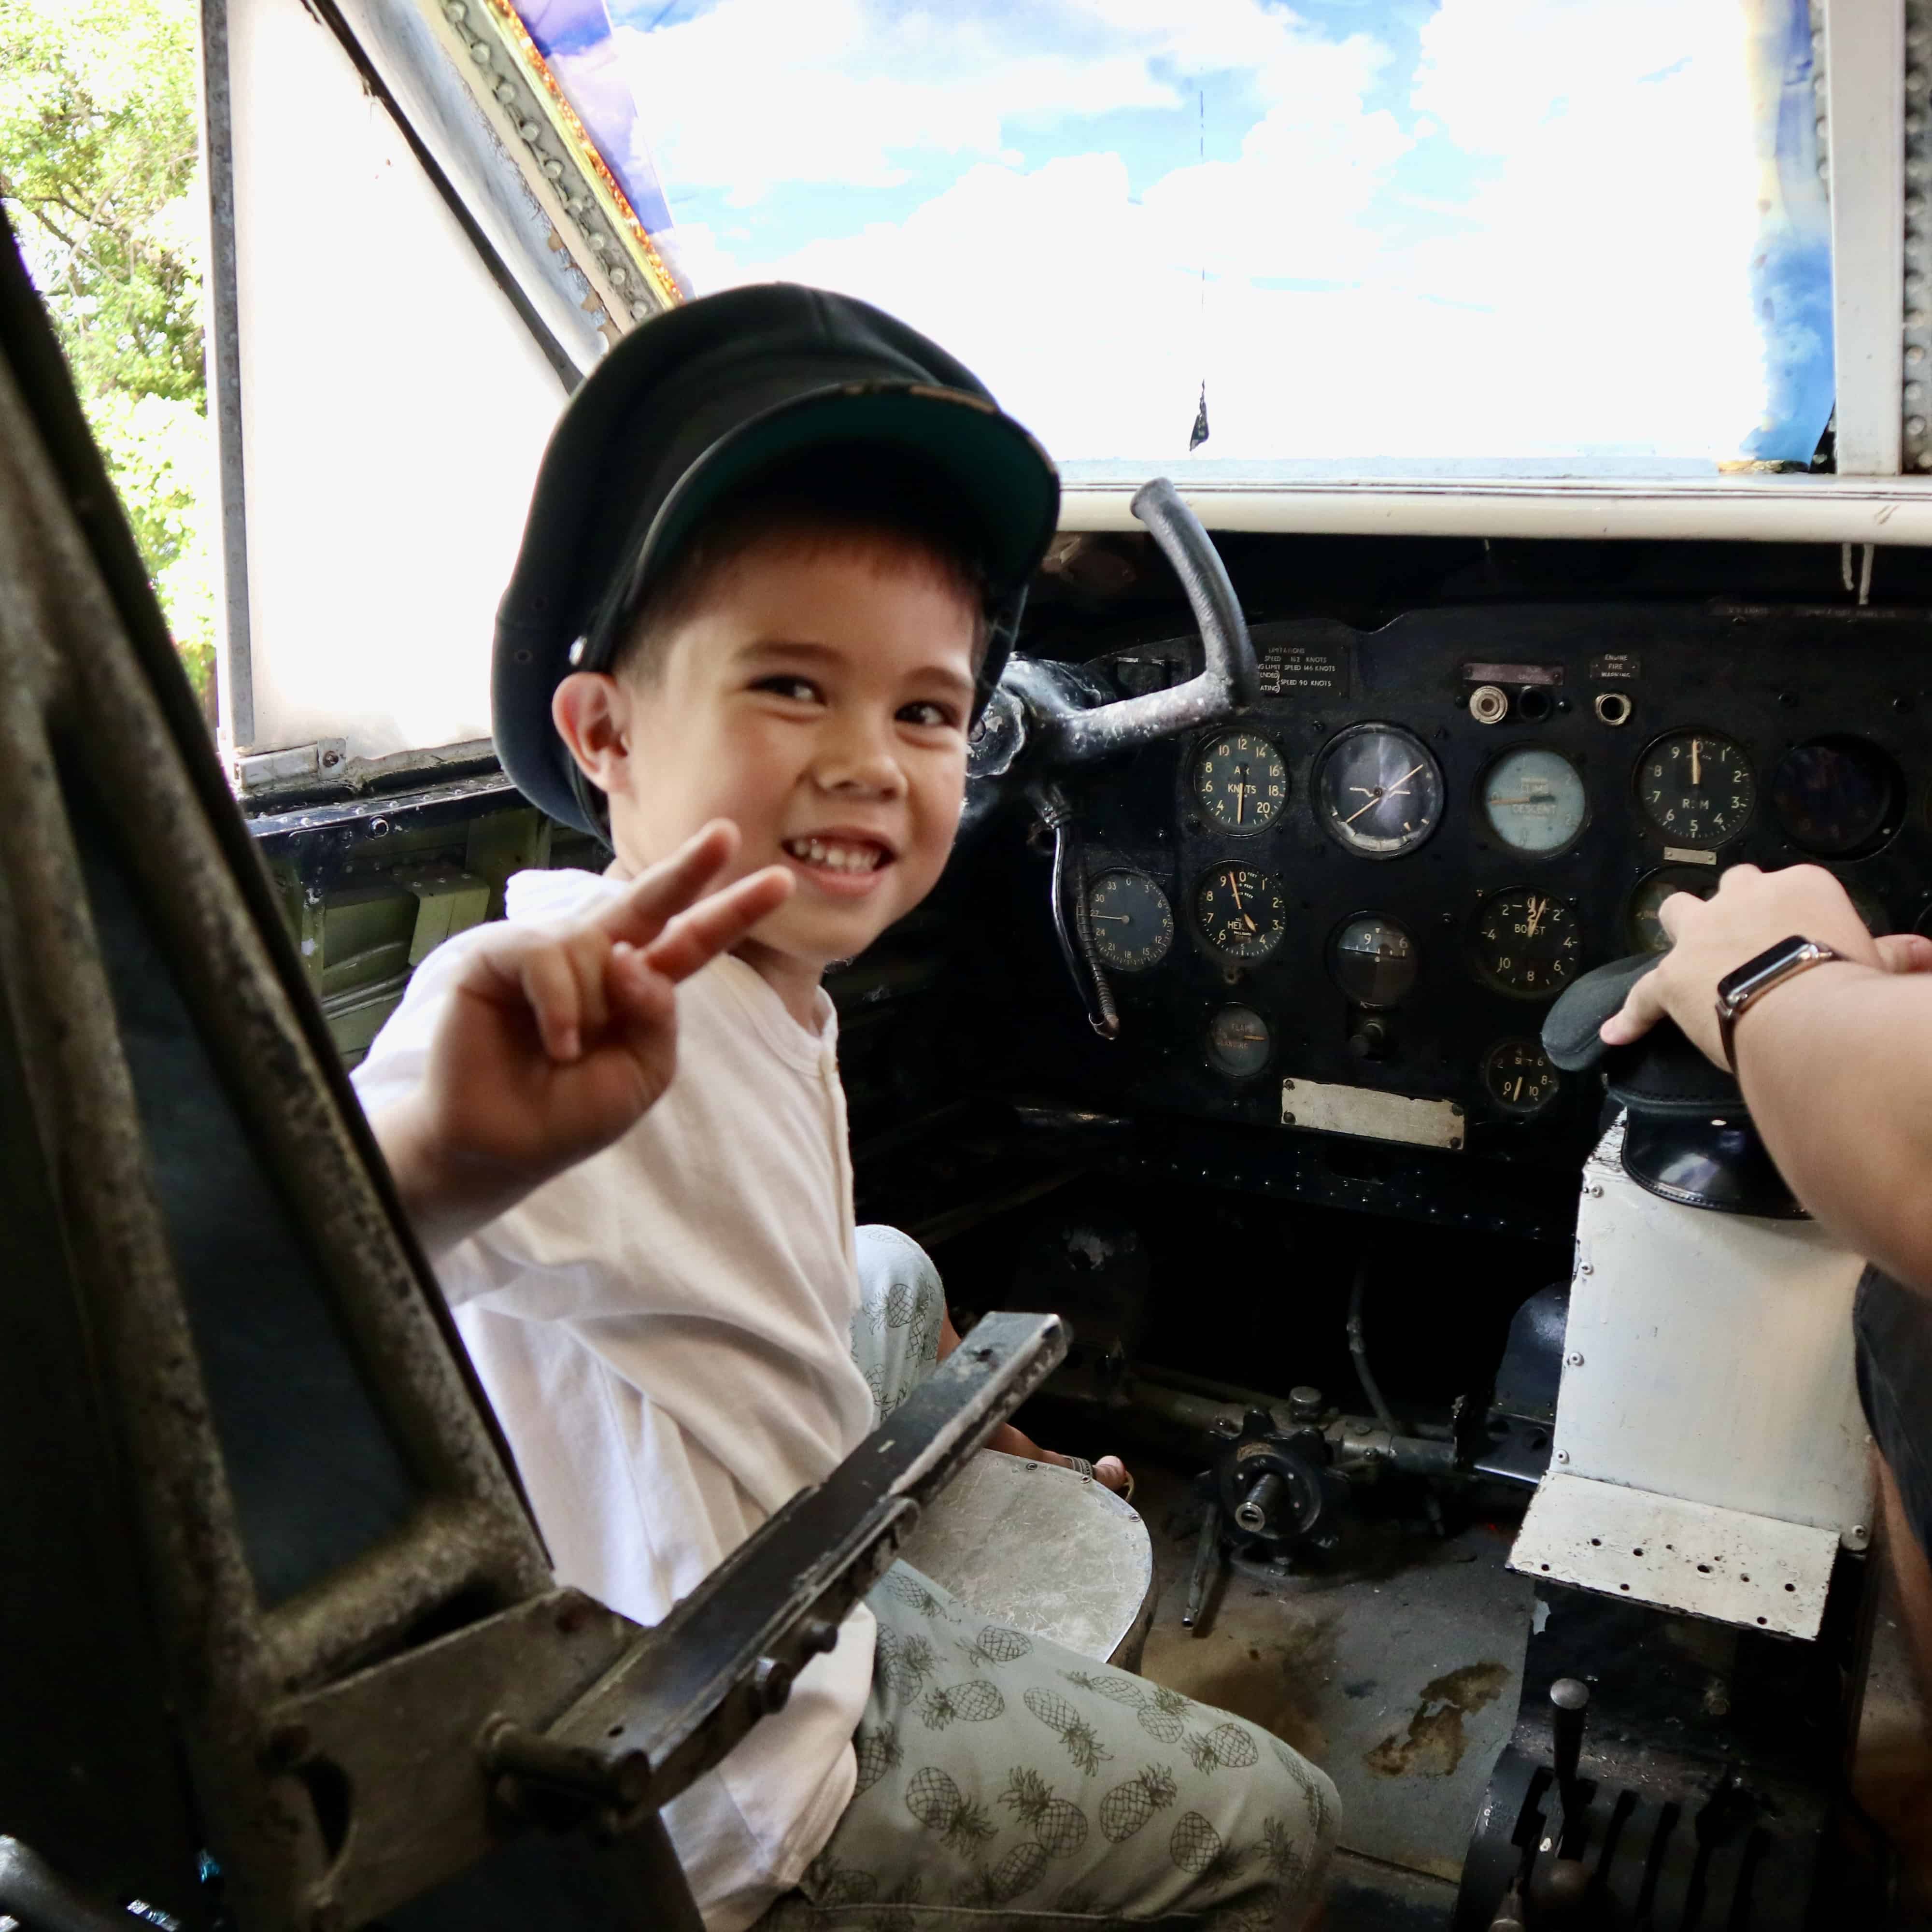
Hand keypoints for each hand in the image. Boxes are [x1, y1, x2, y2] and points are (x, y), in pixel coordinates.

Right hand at [376, 821, 791, 1251]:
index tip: (781, 882)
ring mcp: (547, 950)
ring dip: (592, 1010)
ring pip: (596, 948)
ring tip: (567, 1053)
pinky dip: (560, 1005)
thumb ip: (656, 1016)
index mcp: (638, 985)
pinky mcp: (497, 954)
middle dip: (690, 866)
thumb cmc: (568, 1114)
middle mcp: (596, 957)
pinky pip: (547, 955)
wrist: (497, 1147)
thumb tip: (631, 956)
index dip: (733, 912)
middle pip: (651, 900)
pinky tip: (557, 1044)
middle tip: (727, 834)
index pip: (693, 941)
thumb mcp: (640, 1073)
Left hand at [1598, 863, 1885, 1067]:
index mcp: (1800, 886)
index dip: (1790, 913)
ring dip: (1682, 928)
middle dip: (1734, 903)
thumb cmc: (1850, 983)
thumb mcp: (1876, 963)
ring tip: (1686, 955)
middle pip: (1732, 884)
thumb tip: (1927, 953)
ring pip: (1678, 912)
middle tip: (1744, 935)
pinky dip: (1632, 1016)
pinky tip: (1617, 1034)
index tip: (1798, 937)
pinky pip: (1641, 997)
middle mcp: (1744, 897)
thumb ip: (1895, 954)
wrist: (1803, 1009)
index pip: (1790, 887)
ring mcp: (1701, 934)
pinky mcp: (1669, 978)